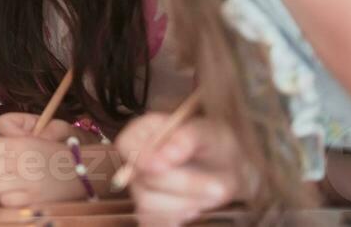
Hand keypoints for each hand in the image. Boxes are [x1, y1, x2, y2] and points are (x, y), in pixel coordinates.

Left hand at [0, 116, 92, 208]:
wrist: (82, 170)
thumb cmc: (52, 154)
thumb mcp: (30, 138)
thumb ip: (3, 141)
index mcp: (19, 144)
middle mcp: (21, 162)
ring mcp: (27, 182)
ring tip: (2, 185)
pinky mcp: (33, 200)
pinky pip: (5, 201)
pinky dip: (6, 199)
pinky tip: (13, 194)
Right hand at [115, 115, 250, 225]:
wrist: (224, 167)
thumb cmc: (212, 143)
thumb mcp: (208, 132)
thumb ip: (185, 138)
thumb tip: (164, 157)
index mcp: (141, 132)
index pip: (126, 145)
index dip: (142, 158)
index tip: (162, 166)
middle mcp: (135, 160)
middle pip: (144, 179)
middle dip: (184, 185)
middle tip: (219, 189)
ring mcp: (139, 187)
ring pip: (149, 205)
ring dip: (186, 204)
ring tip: (211, 194)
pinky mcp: (150, 210)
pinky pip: (155, 221)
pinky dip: (179, 217)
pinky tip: (196, 206)